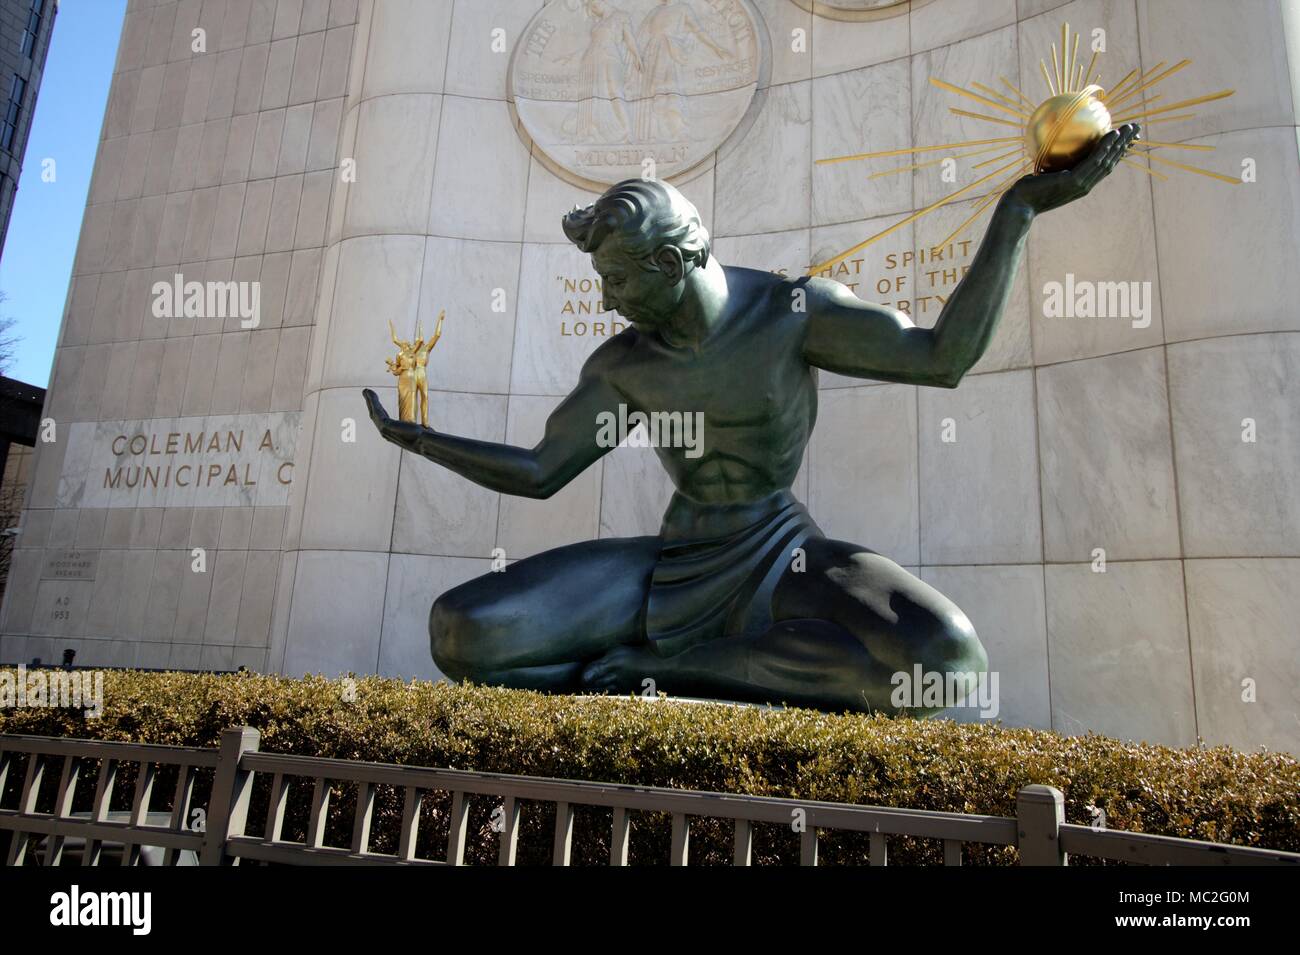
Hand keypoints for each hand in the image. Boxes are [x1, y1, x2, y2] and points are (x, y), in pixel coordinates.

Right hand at [362, 388, 423, 445]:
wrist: (426, 442)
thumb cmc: (425, 438)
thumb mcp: (418, 431)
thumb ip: (414, 428)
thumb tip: (420, 426)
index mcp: (392, 433)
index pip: (382, 418)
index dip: (377, 407)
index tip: (374, 398)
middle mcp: (386, 433)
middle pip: (375, 415)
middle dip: (370, 403)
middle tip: (366, 392)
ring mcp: (385, 430)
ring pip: (374, 412)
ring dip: (370, 401)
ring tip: (366, 392)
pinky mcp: (385, 426)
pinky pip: (377, 411)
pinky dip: (373, 402)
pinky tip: (371, 395)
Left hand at [1006, 123, 1140, 216]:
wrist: (1019, 205)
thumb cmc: (1027, 190)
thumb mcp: (1043, 174)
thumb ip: (1054, 162)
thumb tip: (1052, 142)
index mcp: (1081, 184)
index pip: (1104, 166)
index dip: (1117, 153)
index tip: (1126, 140)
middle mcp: (1085, 185)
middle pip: (1111, 162)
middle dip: (1125, 146)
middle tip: (1136, 130)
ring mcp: (1081, 184)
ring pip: (1107, 160)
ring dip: (1120, 143)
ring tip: (1130, 128)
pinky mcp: (1075, 181)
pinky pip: (1094, 160)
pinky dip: (1105, 146)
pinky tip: (1111, 132)